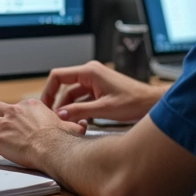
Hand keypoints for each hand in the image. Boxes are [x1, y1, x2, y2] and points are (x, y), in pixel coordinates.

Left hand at [0, 99, 86, 169]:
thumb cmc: (61, 139)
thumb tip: (83, 124)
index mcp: (31, 106)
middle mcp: (15, 111)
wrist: (52, 148)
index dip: (11, 117)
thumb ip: (74, 124)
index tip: (12, 127)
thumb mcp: (70, 127)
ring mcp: (4, 124)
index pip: (15, 106)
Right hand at [41, 61, 163, 122]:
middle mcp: (90, 73)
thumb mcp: (103, 109)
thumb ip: (79, 111)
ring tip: (66, 123)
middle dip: (58, 103)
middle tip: (53, 119)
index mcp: (89, 72)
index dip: (48, 91)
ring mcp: (95, 81)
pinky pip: (82, 98)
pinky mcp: (100, 90)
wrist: (151, 103)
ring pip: (72, 94)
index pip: (58, 76)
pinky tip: (79, 122)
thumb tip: (59, 115)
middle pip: (64, 86)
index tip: (44, 107)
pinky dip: (78, 109)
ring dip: (69, 108)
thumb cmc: (133, 102)